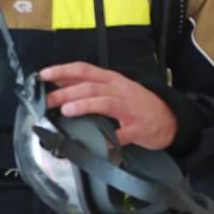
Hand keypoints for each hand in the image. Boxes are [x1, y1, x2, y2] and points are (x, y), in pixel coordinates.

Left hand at [39, 61, 177, 150]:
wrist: (170, 118)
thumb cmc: (136, 104)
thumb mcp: (113, 89)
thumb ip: (89, 86)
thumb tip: (59, 85)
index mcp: (111, 79)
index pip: (83, 69)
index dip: (62, 71)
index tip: (43, 75)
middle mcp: (119, 90)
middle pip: (90, 87)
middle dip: (66, 93)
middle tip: (48, 101)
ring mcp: (130, 108)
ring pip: (105, 102)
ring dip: (85, 105)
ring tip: (66, 110)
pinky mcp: (139, 128)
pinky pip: (123, 134)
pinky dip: (111, 139)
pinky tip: (98, 144)